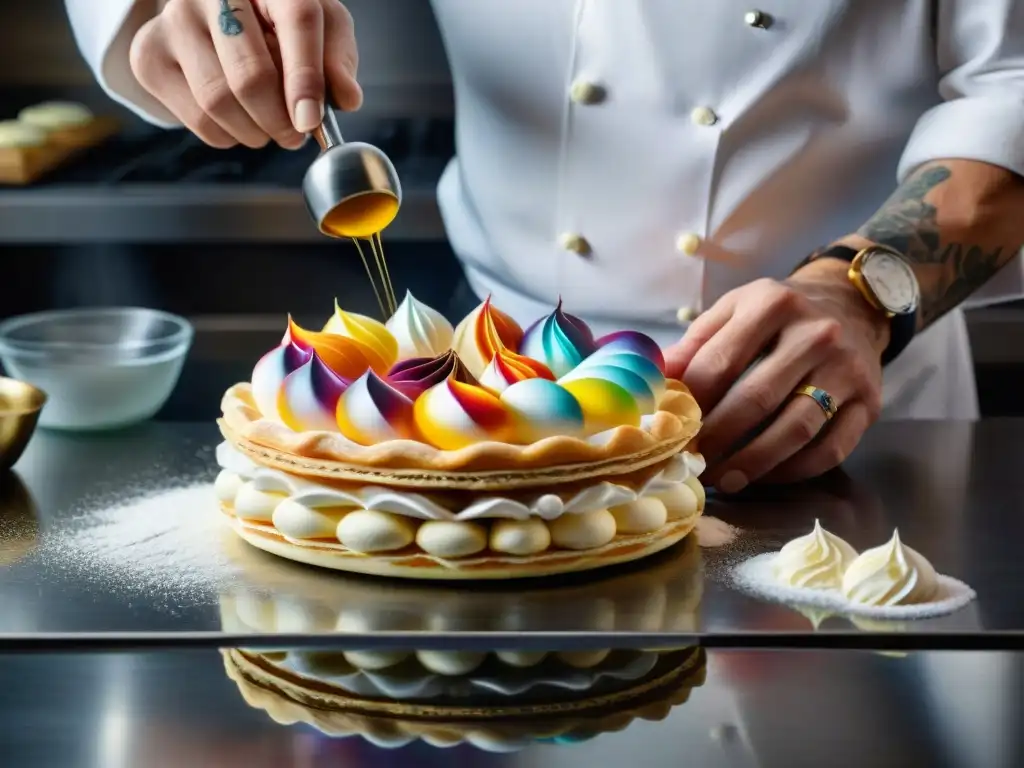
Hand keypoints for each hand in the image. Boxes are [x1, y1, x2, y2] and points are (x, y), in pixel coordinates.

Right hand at [129, 0, 362, 148]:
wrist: (222, 11)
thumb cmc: (281, 20)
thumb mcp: (323, 27)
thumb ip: (338, 60)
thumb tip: (346, 99)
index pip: (296, 20)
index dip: (305, 79)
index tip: (311, 122)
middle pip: (248, 75)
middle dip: (278, 120)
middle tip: (295, 135)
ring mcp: (174, 19)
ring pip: (217, 102)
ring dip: (254, 132)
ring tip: (269, 127)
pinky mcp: (149, 54)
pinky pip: (194, 118)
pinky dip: (226, 135)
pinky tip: (239, 120)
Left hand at [664, 259, 889, 491]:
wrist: (852, 307)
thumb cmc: (779, 316)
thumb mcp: (735, 310)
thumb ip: (695, 344)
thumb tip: (656, 382)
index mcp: (771, 304)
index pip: (719, 362)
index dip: (691, 402)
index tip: (671, 429)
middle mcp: (815, 334)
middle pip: (757, 398)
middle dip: (718, 437)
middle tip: (693, 461)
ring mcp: (847, 370)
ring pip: (796, 429)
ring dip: (753, 462)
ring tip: (723, 478)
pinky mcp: (869, 404)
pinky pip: (830, 450)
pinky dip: (793, 471)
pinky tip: (764, 476)